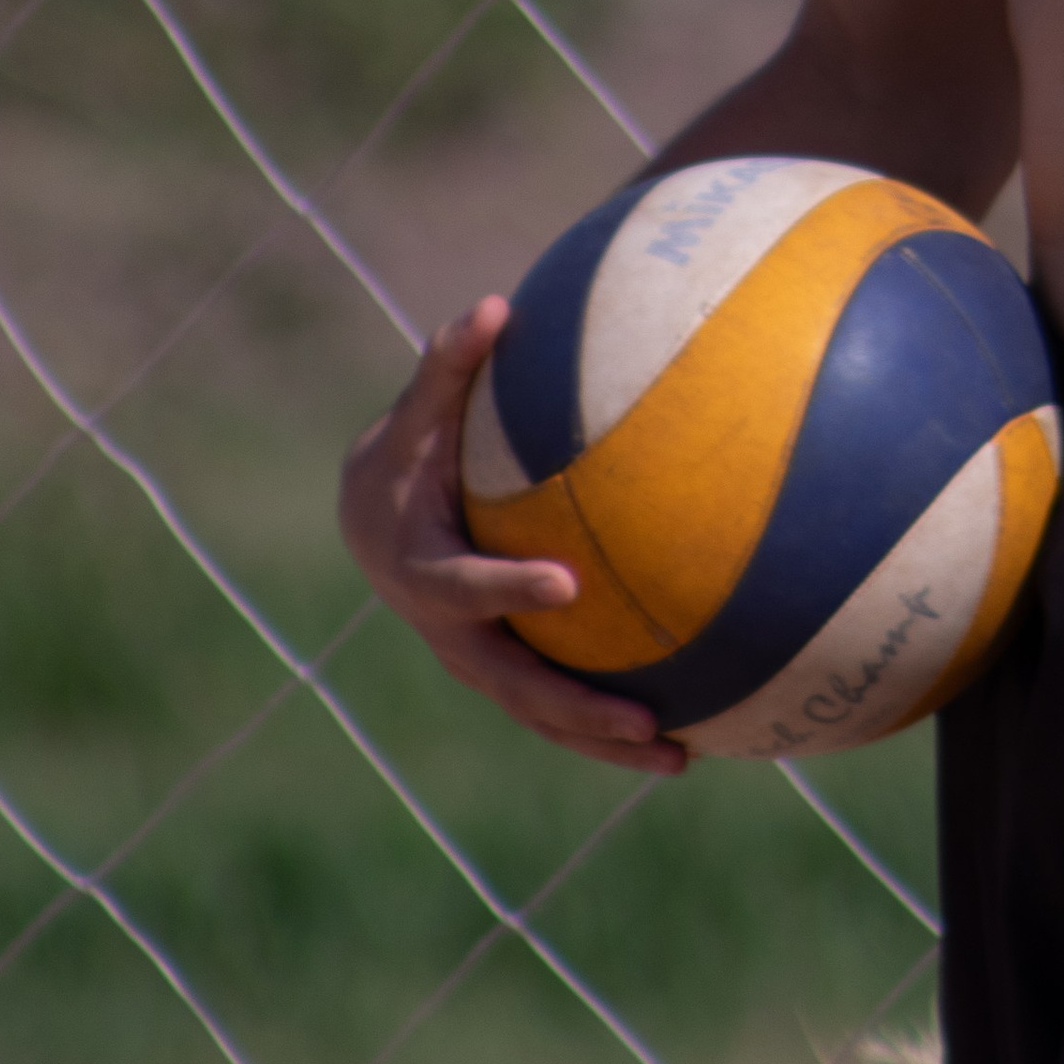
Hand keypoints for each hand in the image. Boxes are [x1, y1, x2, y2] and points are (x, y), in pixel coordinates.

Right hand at [337, 297, 685, 774]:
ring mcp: (480, 660)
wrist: (371, 520)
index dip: (512, 589)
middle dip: (580, 710)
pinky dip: (611, 725)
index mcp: (424, 570)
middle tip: (647, 719)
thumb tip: (495, 305)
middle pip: (516, 686)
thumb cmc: (407, 453)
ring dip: (606, 743)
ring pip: (543, 716)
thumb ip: (448, 364)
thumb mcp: (416, 412)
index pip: (470, 587)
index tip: (568, 584)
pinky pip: (560, 706)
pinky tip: (691, 728)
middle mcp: (452, 633)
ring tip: (681, 758)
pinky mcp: (508, 668)